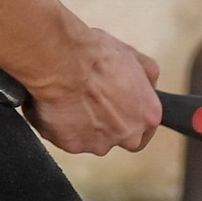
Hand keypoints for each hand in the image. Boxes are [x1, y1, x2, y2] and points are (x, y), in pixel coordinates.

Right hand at [22, 25, 164, 155]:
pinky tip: (55, 104)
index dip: (129, 118)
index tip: (118, 110)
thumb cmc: (96, 56)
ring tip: (70, 98)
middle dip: (106, 124)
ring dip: (81, 125)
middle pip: (117, 138)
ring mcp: (98, 143)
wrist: (64, 61)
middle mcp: (126, 134)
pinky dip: (59, 125)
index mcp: (146, 115)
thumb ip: (146, 76)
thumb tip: (146, 83)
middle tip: (91, 101)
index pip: (145, 132)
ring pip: (89, 140)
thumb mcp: (133, 55)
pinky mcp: (71, 145)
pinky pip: (64, 138)